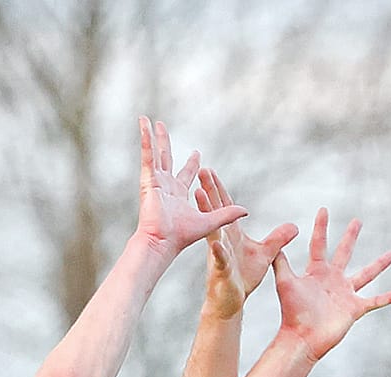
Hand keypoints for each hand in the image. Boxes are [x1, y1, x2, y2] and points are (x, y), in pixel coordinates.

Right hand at [135, 117, 244, 256]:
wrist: (163, 242)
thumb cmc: (183, 237)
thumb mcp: (211, 222)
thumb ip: (227, 213)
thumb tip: (246, 210)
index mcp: (178, 196)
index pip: (186, 174)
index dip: (192, 163)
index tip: (197, 153)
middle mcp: (165, 187)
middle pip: (167, 159)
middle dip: (165, 143)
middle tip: (164, 127)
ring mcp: (155, 182)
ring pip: (154, 153)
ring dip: (152, 136)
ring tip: (148, 120)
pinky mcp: (148, 179)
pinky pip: (148, 155)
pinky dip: (146, 139)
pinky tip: (144, 123)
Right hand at [194, 167, 296, 319]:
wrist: (232, 301)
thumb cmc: (244, 277)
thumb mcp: (266, 254)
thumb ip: (278, 239)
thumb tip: (294, 226)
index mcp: (232, 233)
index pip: (225, 207)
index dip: (219, 188)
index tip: (210, 170)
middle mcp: (222, 239)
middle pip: (215, 211)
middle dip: (209, 191)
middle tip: (202, 170)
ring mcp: (220, 254)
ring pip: (213, 230)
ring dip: (206, 212)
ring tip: (198, 193)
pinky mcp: (222, 271)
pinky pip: (220, 259)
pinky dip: (219, 251)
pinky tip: (216, 242)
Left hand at [274, 210, 390, 358]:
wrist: (302, 337)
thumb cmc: (291, 312)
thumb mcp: (285, 282)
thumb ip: (281, 262)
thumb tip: (276, 241)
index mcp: (316, 271)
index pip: (319, 244)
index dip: (322, 226)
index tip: (324, 209)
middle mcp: (333, 279)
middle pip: (345, 252)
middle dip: (351, 237)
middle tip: (358, 221)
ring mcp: (345, 293)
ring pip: (366, 274)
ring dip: (379, 264)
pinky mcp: (355, 308)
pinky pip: (376, 301)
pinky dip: (390, 297)